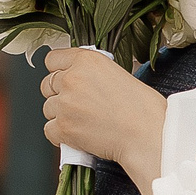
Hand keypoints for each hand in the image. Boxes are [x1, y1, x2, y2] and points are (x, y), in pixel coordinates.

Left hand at [41, 48, 168, 185]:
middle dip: (59, 94)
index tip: (66, 77)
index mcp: (87, 60)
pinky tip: (80, 134)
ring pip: (48, 108)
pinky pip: (49, 130)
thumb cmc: (143, 109)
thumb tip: (79, 78)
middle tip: (79, 104)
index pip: (52, 59)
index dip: (60, 70)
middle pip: (47, 84)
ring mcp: (65, 104)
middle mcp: (72, 78)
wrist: (148, 135)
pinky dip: (61, 135)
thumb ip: (93, 73)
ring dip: (61, 115)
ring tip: (84, 121)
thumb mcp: (119, 74)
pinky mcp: (63, 128)